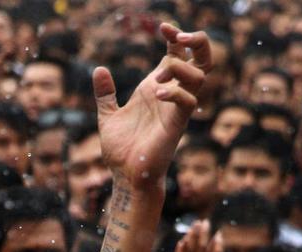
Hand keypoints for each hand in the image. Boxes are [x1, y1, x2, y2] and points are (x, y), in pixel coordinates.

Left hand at [94, 25, 211, 186]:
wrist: (125, 175)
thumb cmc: (121, 149)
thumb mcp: (108, 115)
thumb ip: (106, 93)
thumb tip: (99, 69)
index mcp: (157, 88)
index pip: (178, 55)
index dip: (176, 37)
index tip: (164, 27)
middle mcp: (172, 94)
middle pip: (203, 60)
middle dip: (197, 42)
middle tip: (177, 36)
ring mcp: (177, 109)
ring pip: (200, 76)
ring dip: (179, 68)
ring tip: (155, 79)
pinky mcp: (177, 124)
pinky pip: (188, 100)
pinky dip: (173, 91)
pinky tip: (155, 93)